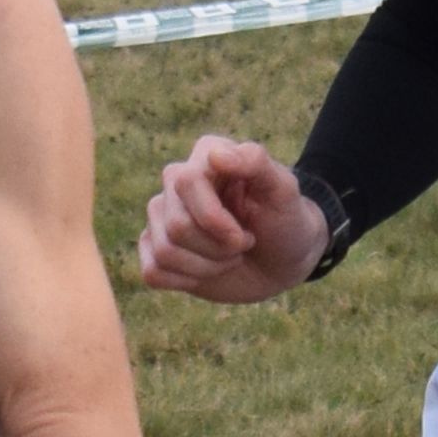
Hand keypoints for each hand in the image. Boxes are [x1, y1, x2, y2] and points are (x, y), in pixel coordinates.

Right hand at [139, 136, 328, 300]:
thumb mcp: (284, 190)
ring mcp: (162, 216)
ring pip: (164, 252)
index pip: (186, 184)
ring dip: (206, 267)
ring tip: (229, 257)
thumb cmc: (285, 221)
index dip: (216, 220)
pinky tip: (207, 271)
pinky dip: (186, 281)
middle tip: (243, 245)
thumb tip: (215, 155)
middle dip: (217, 248)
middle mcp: (177, 182)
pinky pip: (152, 272)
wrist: (283, 260)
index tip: (247, 235)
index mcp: (205, 155)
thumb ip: (256, 162)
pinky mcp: (156, 248)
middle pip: (176, 226)